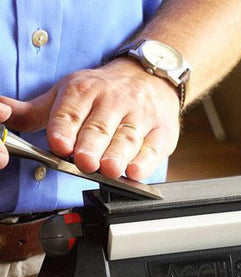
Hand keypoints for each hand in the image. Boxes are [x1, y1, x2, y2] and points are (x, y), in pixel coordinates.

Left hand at [0, 58, 180, 179]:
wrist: (150, 77)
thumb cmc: (106, 91)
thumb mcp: (69, 92)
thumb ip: (35, 112)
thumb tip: (0, 113)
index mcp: (85, 90)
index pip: (71, 111)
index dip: (65, 128)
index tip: (59, 145)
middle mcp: (114, 101)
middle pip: (100, 126)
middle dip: (92, 145)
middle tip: (86, 162)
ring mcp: (141, 115)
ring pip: (128, 136)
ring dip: (119, 154)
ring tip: (110, 168)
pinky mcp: (162, 130)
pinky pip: (154, 147)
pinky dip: (146, 161)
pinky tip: (136, 171)